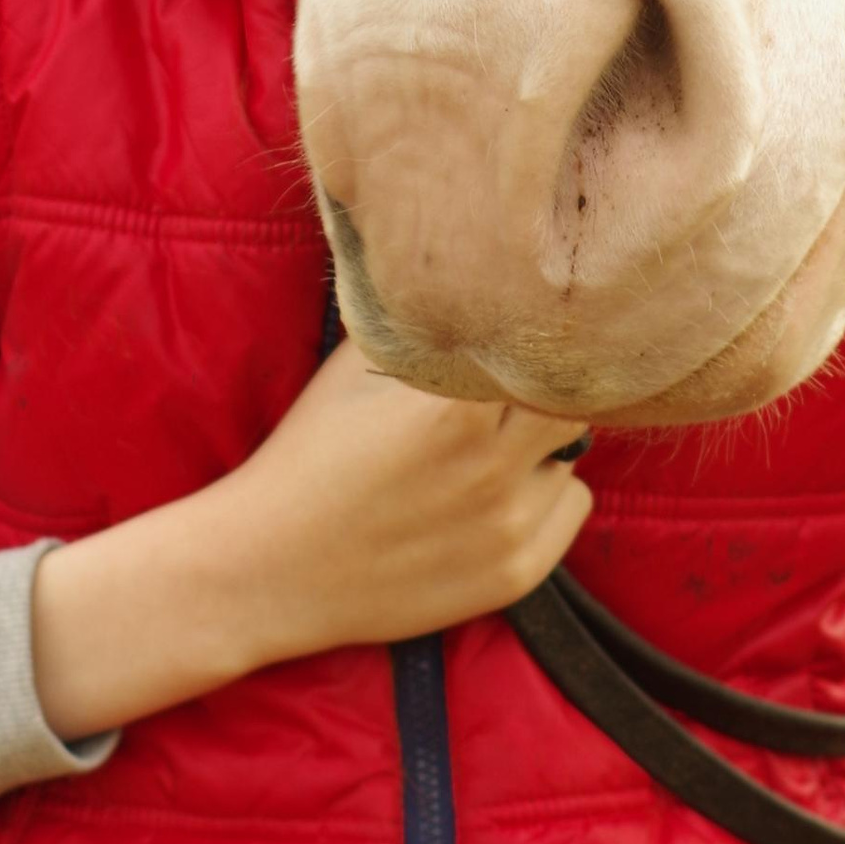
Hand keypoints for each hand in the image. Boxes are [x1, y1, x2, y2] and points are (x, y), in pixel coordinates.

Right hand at [221, 339, 593, 656]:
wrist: (270, 567)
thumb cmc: (311, 454)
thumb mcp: (356, 366)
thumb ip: (421, 322)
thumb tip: (473, 271)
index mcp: (455, 403)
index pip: (544, 350)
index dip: (533, 342)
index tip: (516, 341)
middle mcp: (491, 464)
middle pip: (571, 402)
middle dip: (543, 393)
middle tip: (506, 397)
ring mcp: (507, 525)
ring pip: (574, 453)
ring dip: (543, 446)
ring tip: (488, 452)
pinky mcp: (515, 572)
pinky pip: (573, 505)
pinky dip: (546, 495)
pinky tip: (494, 497)